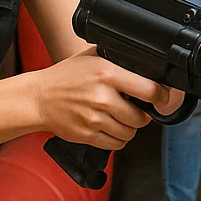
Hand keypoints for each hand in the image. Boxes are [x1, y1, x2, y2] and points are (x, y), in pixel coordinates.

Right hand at [33, 46, 180, 149]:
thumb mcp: (94, 57)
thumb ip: (119, 59)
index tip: (162, 99)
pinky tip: (112, 129)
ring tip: (122, 119)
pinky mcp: (86, 134)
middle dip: (142, 115)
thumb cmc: (66, 76)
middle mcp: (102, 96)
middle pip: (141, 117)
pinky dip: (118, 139)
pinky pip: (115, 144)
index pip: (149, 90)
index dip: (161, 97)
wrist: (38, 98)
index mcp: (108, 73)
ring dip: (130, 128)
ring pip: (129, 132)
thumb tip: (147, 62)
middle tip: (135, 109)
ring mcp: (94, 118)